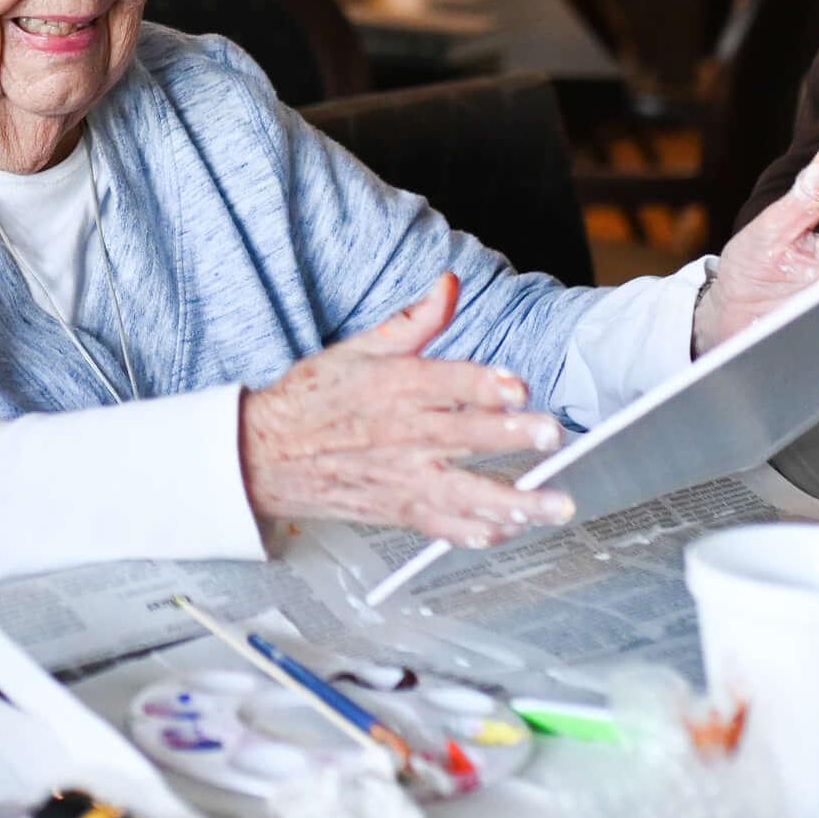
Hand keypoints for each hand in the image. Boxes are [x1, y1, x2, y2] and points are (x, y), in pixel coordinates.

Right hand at [241, 272, 575, 547]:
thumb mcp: (359, 348)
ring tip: (551, 506)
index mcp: (396, 386)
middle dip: (512, 436)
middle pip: (466, 435)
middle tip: (551, 437)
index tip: (518, 387)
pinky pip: (442, 526)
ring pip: (464, 493)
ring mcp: (403, 476)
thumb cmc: (314, 399)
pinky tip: (507, 532)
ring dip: (512, 501)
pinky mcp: (398, 508)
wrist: (266, 454)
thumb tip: (449, 284)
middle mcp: (404, 434)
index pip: (447, 382)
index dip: (485, 383)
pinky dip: (474, 533)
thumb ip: (415, 320)